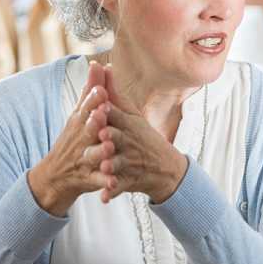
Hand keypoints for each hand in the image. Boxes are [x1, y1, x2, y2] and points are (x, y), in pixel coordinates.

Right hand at [28, 61, 114, 215]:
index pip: (85, 108)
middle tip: (103, 112)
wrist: (53, 177)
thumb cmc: (71, 141)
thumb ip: (89, 91)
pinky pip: (96, 181)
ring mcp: (82, 159)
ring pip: (92, 155)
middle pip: (86, 129)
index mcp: (78, 123)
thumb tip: (97, 64)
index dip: (93, 99)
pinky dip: (104, 182)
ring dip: (100, 151)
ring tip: (109, 147)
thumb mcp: (77, 116)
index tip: (101, 89)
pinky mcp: (86, 179)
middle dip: (94, 120)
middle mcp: (79, 139)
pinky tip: (113, 183)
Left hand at [96, 66, 187, 203]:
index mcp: (128, 124)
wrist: (165, 168)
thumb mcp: (131, 114)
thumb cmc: (144, 137)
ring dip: (111, 165)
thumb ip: (114, 92)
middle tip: (103, 136)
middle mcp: (129, 142)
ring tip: (103, 167)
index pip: (115, 115)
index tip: (97, 105)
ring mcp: (130, 162)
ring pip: (118, 163)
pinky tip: (103, 197)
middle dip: (110, 137)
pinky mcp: (129, 180)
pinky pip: (119, 186)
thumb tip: (104, 67)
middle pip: (117, 138)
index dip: (106, 111)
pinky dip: (111, 192)